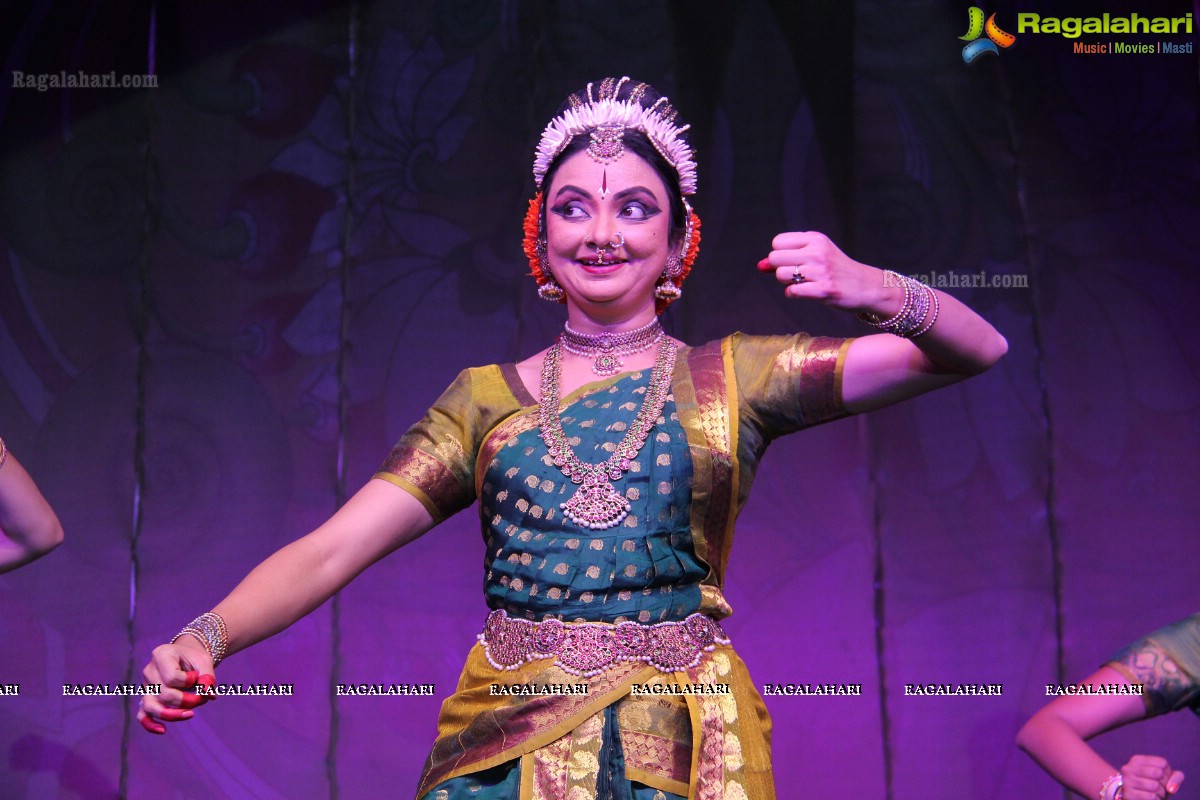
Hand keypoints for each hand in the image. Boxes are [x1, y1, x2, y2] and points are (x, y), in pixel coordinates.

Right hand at [138, 635, 214, 734]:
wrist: (185, 655)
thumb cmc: (194, 658)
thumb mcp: (204, 661)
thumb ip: (208, 677)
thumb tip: (210, 696)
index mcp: (161, 655)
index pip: (172, 677)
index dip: (188, 681)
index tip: (196, 676)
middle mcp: (149, 670)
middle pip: (164, 694)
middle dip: (187, 701)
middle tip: (202, 698)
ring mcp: (146, 686)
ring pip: (151, 706)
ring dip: (172, 714)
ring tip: (190, 714)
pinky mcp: (147, 698)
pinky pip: (142, 714)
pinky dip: (150, 724)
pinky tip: (162, 730)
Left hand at [757, 231, 891, 312]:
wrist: (866, 286)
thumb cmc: (835, 270)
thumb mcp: (814, 255)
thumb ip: (787, 258)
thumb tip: (760, 266)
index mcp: (815, 239)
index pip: (777, 242)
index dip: (779, 254)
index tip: (792, 261)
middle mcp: (817, 251)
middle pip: (775, 257)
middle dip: (780, 269)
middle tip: (796, 274)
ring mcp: (821, 271)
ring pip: (781, 275)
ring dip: (787, 282)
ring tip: (803, 283)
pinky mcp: (823, 290)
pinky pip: (791, 292)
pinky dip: (794, 294)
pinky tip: (806, 292)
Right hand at [1120, 755, 1184, 798]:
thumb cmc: (1154, 788)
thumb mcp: (1166, 779)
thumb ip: (1176, 777)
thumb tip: (1171, 788)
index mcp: (1137, 760)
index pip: (1162, 763)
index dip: (1167, 774)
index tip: (1160, 779)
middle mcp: (1129, 768)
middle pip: (1158, 773)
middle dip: (1164, 784)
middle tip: (1158, 788)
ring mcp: (1127, 781)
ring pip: (1155, 786)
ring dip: (1160, 794)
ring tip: (1154, 795)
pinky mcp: (1128, 794)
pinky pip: (1152, 797)